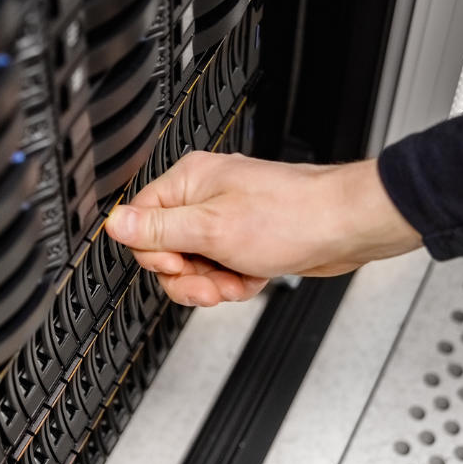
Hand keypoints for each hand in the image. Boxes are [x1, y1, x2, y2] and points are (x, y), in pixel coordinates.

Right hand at [104, 151, 421, 306]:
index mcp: (188, 181)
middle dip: (187, 275)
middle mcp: (203, 196)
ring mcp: (226, 218)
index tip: (178, 265)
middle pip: (166, 248)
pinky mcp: (245, 239)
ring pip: (194, 264)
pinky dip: (233, 281)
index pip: (142, 222)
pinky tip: (251, 279)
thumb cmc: (291, 216)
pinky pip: (220, 268)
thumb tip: (115, 223)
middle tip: (208, 281)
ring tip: (234, 282)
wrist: (347, 227)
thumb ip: (158, 229)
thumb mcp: (211, 230)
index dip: (156, 253)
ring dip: (211, 282)